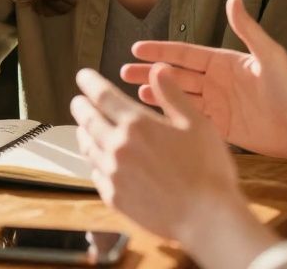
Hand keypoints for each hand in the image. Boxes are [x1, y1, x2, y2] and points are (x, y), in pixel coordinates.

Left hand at [70, 67, 275, 267]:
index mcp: (137, 124)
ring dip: (83, 132)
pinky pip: (95, 173)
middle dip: (81, 106)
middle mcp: (117, 147)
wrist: (205, 218)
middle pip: (87, 119)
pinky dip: (94, 161)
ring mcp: (113, 174)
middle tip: (79, 100)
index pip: (102, 95)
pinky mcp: (114, 197)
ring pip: (87, 146)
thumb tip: (157, 69)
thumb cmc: (207, 169)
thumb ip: (172, 94)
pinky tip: (100, 160)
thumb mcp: (196, 123)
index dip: (89, 82)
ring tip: (85, 127)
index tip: (83, 76)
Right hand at [120, 0, 286, 158]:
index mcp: (224, 61)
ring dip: (156, 92)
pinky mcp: (218, 126)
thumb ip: (247, 29)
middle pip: (175, 74)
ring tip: (132, 91)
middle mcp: (216, 81)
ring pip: (178, 96)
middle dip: (150, 72)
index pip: (185, 53)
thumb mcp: (268, 55)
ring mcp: (216, 104)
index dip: (161, 51)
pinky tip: (152, 114)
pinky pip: (188, 118)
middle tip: (123, 72)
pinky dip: (170, 115)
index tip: (137, 48)